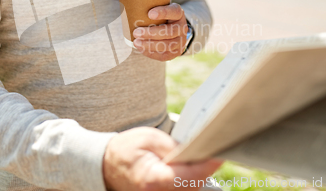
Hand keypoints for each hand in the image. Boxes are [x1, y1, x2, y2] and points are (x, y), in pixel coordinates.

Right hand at [103, 127, 221, 190]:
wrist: (105, 166)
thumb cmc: (126, 150)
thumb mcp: (150, 139)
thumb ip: (175, 147)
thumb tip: (198, 151)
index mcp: (154, 180)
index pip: (192, 176)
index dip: (209, 164)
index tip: (220, 152)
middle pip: (195, 185)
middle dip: (207, 167)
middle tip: (218, 147)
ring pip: (192, 189)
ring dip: (201, 174)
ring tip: (206, 154)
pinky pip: (184, 190)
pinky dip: (192, 180)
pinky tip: (194, 166)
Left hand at [133, 3, 187, 61]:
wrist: (173, 31)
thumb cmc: (160, 17)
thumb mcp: (159, 8)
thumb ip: (148, 6)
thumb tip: (125, 4)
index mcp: (178, 14)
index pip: (174, 11)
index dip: (163, 13)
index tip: (149, 13)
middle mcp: (182, 27)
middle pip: (169, 31)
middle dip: (151, 33)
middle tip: (136, 32)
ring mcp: (181, 41)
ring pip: (167, 45)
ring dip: (150, 44)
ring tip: (136, 42)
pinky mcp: (176, 52)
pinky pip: (164, 55)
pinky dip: (151, 52)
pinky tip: (140, 48)